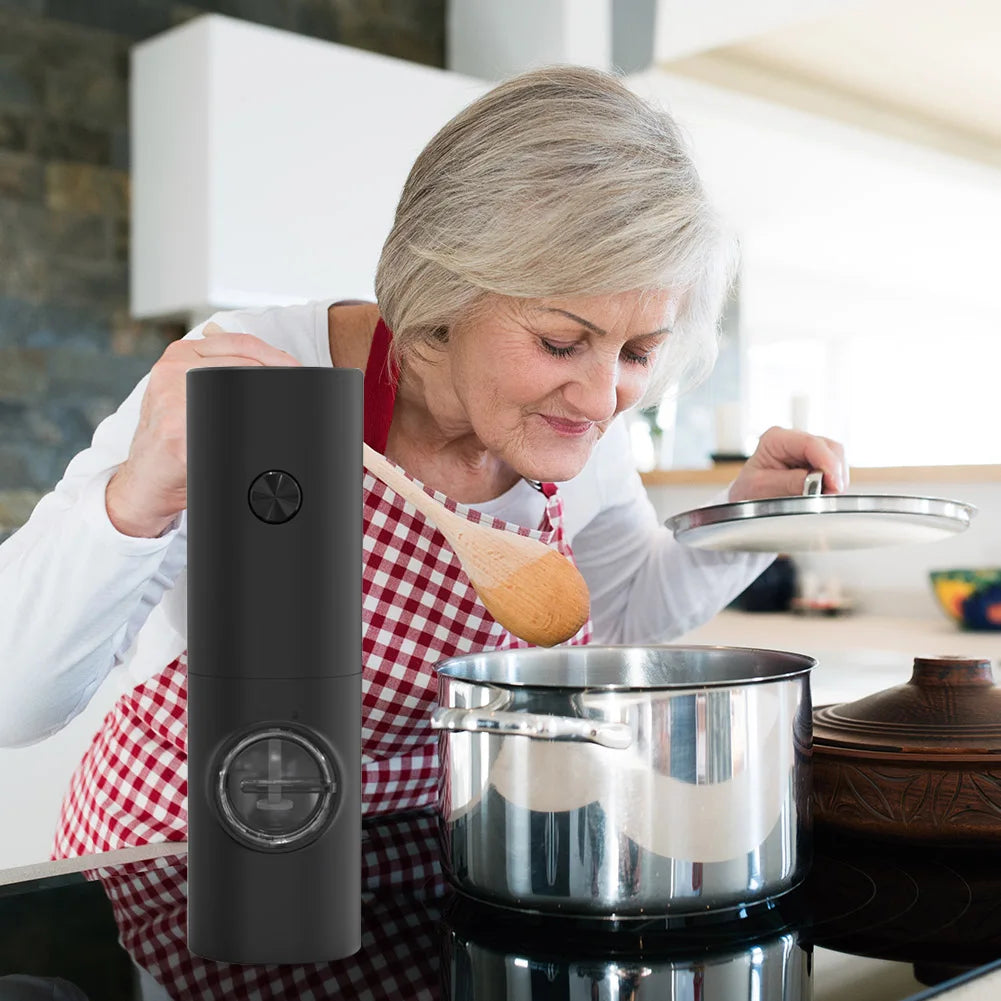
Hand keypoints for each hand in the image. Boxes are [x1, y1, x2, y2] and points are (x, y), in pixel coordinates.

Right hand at [106, 323, 301, 536]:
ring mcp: (171, 397)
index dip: (278, 358)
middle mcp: (173, 369)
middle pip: (246, 363)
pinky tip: (256, 437)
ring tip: (278, 420)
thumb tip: (279, 366)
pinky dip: (246, 434)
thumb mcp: (191, 393)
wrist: (145, 482)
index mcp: (180, 354)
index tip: (299, 372)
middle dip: (278, 378)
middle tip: (299, 395)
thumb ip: (224, 373)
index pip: (242, 344)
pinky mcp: (175, 430)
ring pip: (239, 388)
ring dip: (266, 405)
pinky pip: (225, 427)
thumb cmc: (174, 438)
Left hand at [727, 426, 847, 502]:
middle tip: (830, 495)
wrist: (745, 500)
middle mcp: (793, 439)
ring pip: (836, 458)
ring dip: (836, 479)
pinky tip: (824, 493)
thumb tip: (817, 482)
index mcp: (775, 439)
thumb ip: (789, 483)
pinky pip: (835, 468)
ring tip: (823, 496)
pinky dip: (834, 482)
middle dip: (834, 473)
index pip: (810, 443)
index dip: (827, 462)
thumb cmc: (747, 491)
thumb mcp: (761, 488)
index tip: (833, 484)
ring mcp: (806, 450)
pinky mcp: (815, 462)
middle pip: (829, 448)